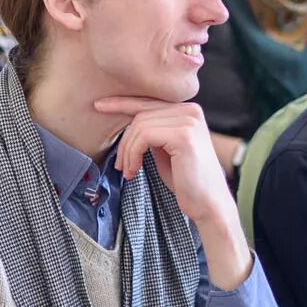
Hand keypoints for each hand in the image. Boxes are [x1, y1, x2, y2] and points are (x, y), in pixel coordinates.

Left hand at [93, 96, 251, 287]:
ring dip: (127, 151)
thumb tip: (127, 123)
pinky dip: (133, 154)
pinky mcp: (184, 135)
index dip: (122, 103)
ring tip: (128, 170)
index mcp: (188, 111)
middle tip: (121, 165)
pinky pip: (144, 136)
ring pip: (140, 125)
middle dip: (124, 141)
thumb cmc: (186, 181)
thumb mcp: (165, 149)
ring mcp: (189, 121)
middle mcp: (191, 110)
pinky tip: (134, 170)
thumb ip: (152, 132)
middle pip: (141, 114)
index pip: (148, 101)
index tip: (99, 106)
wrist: (208, 204)